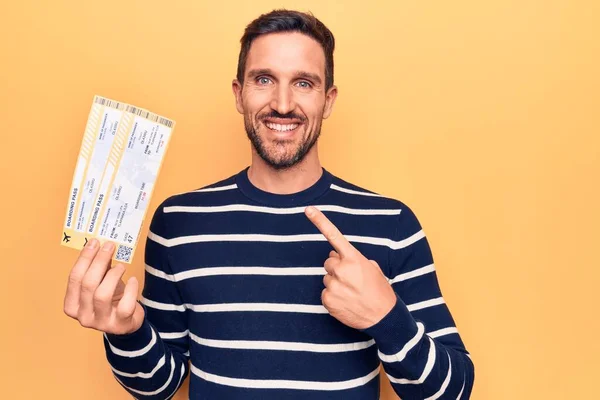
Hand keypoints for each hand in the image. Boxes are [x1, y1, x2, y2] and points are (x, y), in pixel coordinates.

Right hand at [63, 239, 143, 334]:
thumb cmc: (111, 299)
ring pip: (102, 295)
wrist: (127, 322)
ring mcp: (101, 323)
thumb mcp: (101, 283)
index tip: (95, 242)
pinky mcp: (120, 325)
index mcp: (72, 305)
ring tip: (121, 266)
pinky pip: (125, 306)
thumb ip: (99, 268)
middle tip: (109, 246)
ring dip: (112, 276)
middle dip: (99, 262)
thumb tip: (100, 245)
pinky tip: (133, 280)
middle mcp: (83, 316)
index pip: (74, 278)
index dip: (84, 258)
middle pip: (88, 284)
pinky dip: (130, 290)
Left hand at [305, 206, 396, 329]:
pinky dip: (333, 296)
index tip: (308, 210)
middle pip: (329, 262)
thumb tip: (337, 257)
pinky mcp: (327, 299)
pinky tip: (346, 301)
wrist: (383, 317)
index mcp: (354, 258)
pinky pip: (325, 293)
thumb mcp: (372, 268)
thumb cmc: (379, 290)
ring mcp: (333, 285)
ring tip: (351, 292)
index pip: (334, 236)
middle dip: (337, 268)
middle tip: (352, 279)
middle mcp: (341, 270)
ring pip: (327, 278)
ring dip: (336, 283)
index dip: (320, 221)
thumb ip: (354, 259)